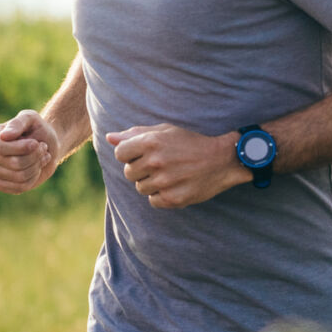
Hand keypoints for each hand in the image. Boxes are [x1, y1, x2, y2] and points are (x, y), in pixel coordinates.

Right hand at [0, 110, 59, 193]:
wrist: (47, 145)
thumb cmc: (37, 128)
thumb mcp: (31, 118)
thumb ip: (18, 123)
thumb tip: (3, 136)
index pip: (0, 147)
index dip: (22, 148)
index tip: (36, 143)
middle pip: (13, 163)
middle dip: (34, 156)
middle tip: (42, 148)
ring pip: (18, 176)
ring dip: (36, 166)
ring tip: (41, 157)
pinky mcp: (2, 184)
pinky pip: (19, 187)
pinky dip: (33, 178)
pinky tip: (36, 169)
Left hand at [106, 124, 250, 208]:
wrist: (222, 160)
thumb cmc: (190, 143)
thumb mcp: (164, 131)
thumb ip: (135, 134)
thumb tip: (110, 138)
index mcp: (151, 142)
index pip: (120, 153)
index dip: (130, 154)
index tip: (143, 154)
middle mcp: (156, 161)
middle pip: (129, 173)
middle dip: (140, 170)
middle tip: (160, 165)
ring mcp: (164, 182)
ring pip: (140, 188)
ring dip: (151, 183)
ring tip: (170, 174)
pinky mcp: (173, 198)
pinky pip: (153, 201)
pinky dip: (161, 196)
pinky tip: (175, 185)